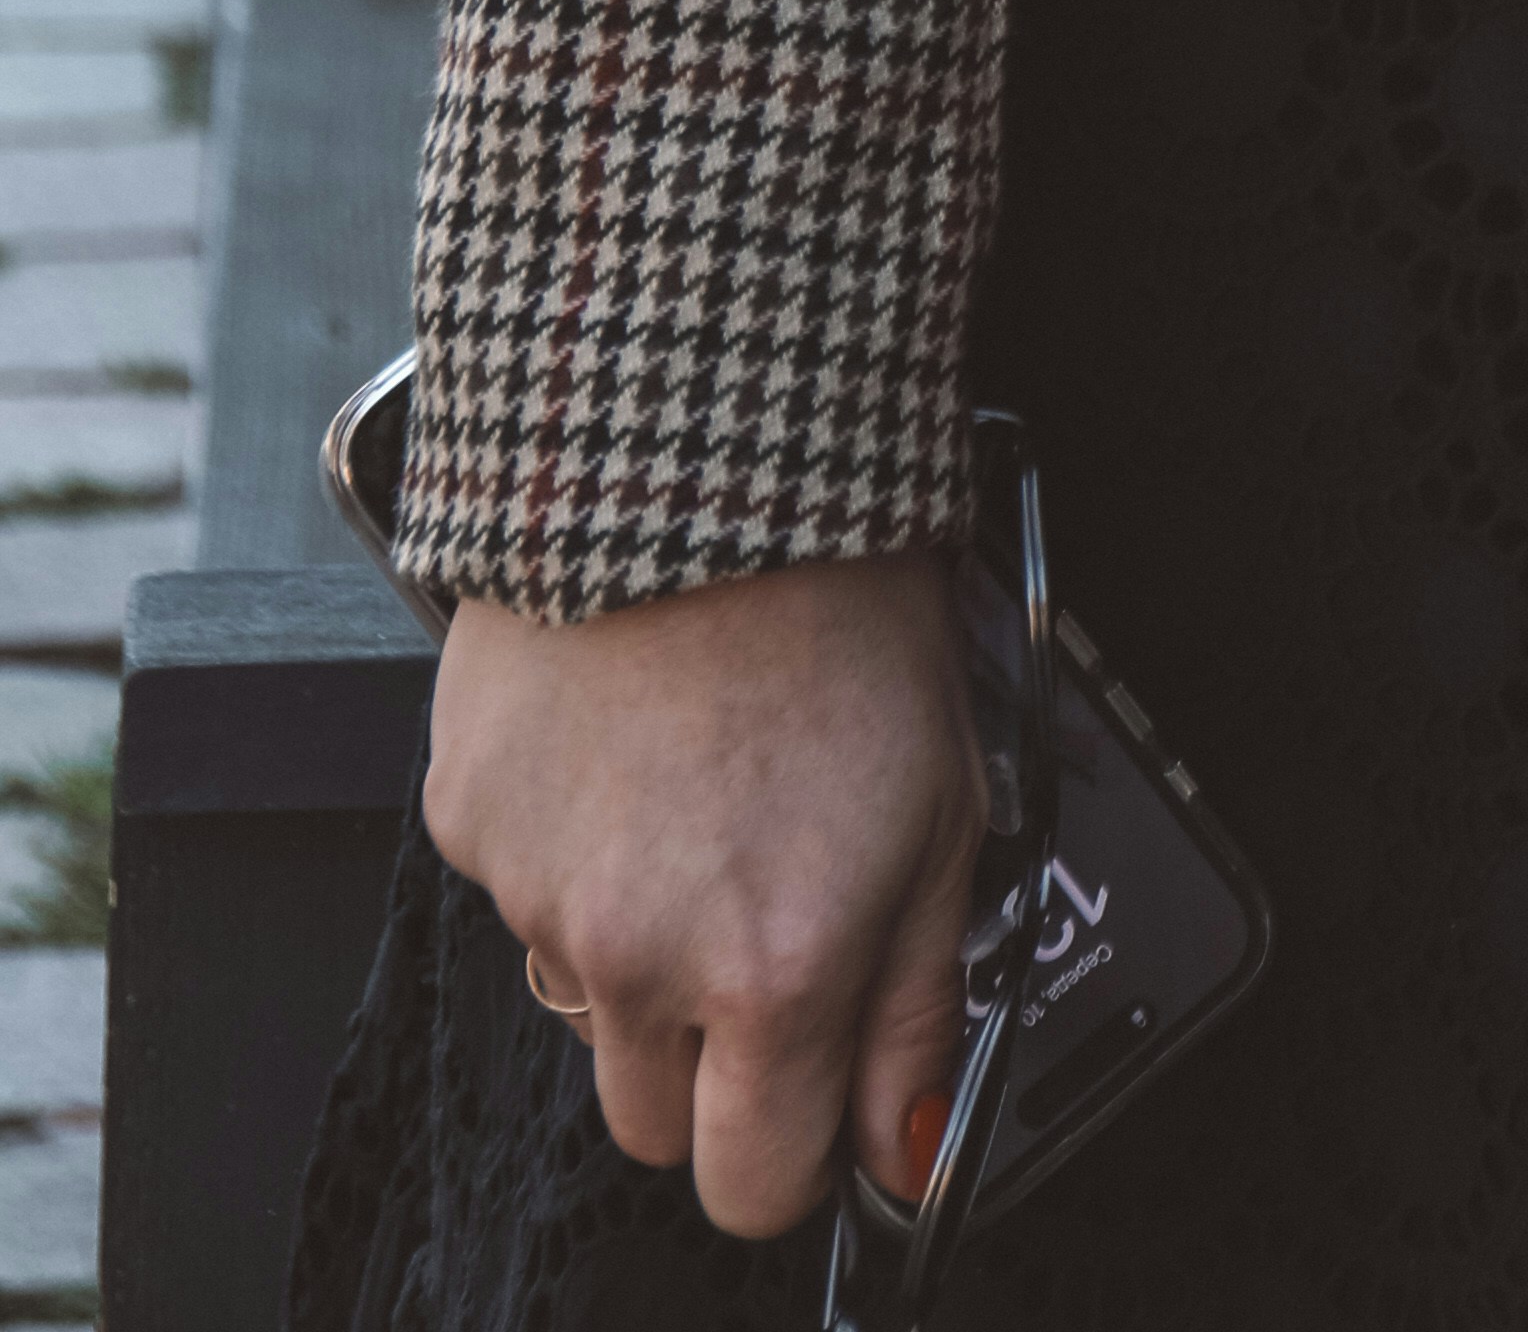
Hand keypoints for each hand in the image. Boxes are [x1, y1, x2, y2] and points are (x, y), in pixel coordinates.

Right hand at [424, 546, 980, 1238]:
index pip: (755, 1187)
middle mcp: (639, 955)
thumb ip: (920, 1008)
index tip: (813, 1099)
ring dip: (636, 939)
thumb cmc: (842, 606)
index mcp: (771, 968)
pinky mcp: (466, 821)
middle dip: (709, 1062)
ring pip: (585, 999)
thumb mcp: (944, 811)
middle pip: (656, 1123)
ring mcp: (536, 894)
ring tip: (699, 791)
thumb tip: (908, 1150)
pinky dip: (570, 843)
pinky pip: (521, 892)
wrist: (709, 457)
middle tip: (759, 922)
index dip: (793, 1149)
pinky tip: (629, 742)